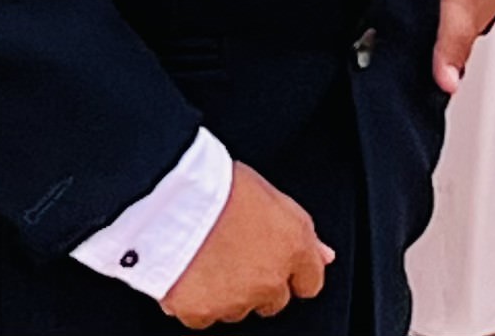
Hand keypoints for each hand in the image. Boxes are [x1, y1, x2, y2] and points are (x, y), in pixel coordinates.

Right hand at [160, 161, 331, 325]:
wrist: (170, 191)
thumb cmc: (215, 180)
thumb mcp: (268, 192)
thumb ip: (298, 230)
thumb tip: (325, 254)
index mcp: (292, 246)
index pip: (310, 281)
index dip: (289, 270)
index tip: (270, 256)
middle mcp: (270, 280)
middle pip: (272, 299)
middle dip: (255, 281)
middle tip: (228, 249)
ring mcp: (236, 300)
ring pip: (235, 307)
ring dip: (224, 289)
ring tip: (201, 250)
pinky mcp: (201, 311)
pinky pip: (200, 313)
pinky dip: (192, 296)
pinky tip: (183, 266)